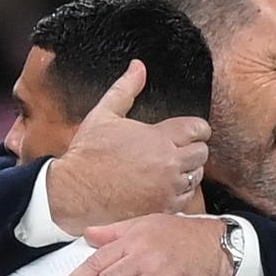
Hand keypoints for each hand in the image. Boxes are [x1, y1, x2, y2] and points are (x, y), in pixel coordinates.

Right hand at [46, 61, 209, 235]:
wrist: (73, 192)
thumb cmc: (86, 154)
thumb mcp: (103, 114)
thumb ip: (126, 89)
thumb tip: (138, 67)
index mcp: (159, 137)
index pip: (199, 129)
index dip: (196, 129)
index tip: (187, 132)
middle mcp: (169, 163)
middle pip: (202, 153)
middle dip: (192, 149)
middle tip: (175, 150)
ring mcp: (168, 188)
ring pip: (197, 176)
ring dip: (187, 171)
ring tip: (168, 169)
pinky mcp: (163, 208)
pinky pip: (187, 198)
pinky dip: (180, 192)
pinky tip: (163, 187)